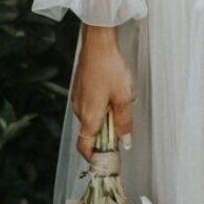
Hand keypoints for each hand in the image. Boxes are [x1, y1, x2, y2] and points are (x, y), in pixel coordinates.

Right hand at [72, 25, 133, 160]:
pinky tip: (112, 91)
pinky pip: (90, 104)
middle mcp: (79, 110)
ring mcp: (78, 98)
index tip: (107, 158)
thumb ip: (124, 122)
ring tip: (120, 101)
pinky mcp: (80, 88)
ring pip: (91, 117)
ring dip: (105, 117)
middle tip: (122, 126)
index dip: (95, 157)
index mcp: (88, 117)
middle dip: (106, 133)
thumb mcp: (123, 97)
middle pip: (90, 132)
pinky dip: (101, 104)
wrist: (97, 44)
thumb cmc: (109, 68)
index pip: (85, 147)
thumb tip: (125, 142)